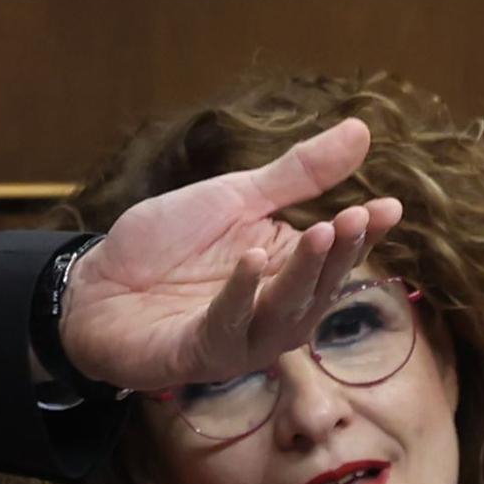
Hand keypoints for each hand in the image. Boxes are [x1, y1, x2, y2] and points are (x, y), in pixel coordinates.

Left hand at [56, 118, 402, 392]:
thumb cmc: (166, 246)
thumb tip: (362, 129)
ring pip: (285, 314)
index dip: (364, 235)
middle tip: (355, 217)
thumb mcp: (235, 197)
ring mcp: (239, 340)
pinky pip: (228, 326)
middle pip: (319, 288)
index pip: (337, 256)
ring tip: (319, 230)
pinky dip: (243, 293)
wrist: (94, 283)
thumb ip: (298, 174)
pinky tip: (254, 259)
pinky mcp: (199, 353)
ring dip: (303, 274)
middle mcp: (272, 312)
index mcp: (286, 272)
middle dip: (340, 254)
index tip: (389, 206)